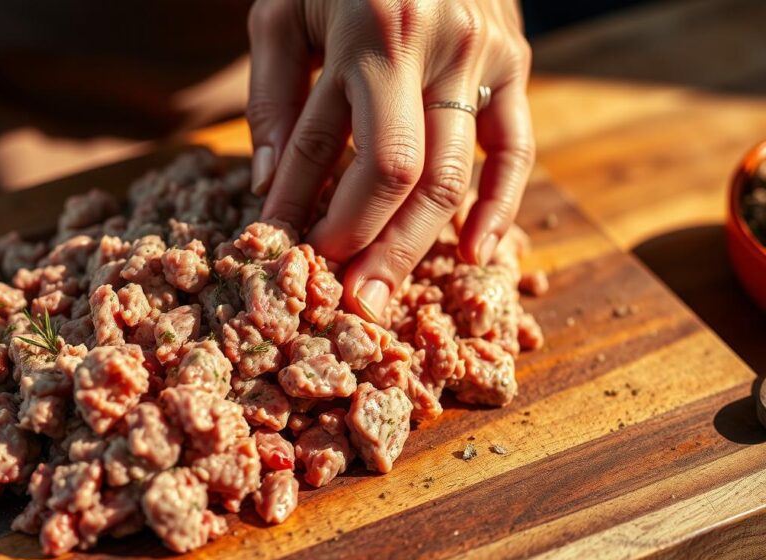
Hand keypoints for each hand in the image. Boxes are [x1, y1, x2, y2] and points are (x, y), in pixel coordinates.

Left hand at [247, 0, 534, 322]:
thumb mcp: (283, 10)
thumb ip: (273, 96)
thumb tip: (271, 189)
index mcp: (369, 29)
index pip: (332, 145)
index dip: (304, 205)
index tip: (284, 252)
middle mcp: (436, 44)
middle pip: (404, 174)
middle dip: (368, 244)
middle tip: (343, 303)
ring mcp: (485, 54)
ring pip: (456, 174)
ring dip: (417, 243)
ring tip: (385, 293)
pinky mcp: (516, 61)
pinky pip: (518, 146)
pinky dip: (502, 203)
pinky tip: (480, 251)